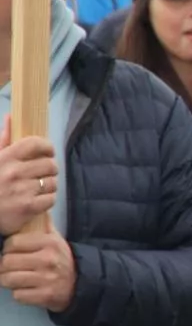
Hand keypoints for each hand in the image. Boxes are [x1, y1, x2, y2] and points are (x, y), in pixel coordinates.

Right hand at [0, 116, 58, 235]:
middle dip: (50, 168)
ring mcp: (22, 191)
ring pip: (53, 182)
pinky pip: (51, 199)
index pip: (36, 144)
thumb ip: (3, 140)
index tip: (48, 152)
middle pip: (50, 164)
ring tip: (39, 187)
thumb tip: (11, 116)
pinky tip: (38, 199)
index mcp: (5, 158)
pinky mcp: (27, 208)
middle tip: (43, 173)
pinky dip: (48, 200)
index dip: (47, 147)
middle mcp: (15, 172)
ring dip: (49, 185)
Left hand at [0, 229, 76, 312]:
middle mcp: (48, 260)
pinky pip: (17, 295)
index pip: (12, 243)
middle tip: (11, 268)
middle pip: (6, 262)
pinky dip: (19, 294)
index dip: (8, 249)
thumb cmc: (61, 259)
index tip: (14, 253)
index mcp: (49, 243)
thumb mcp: (56, 239)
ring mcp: (46, 279)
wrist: (81, 283)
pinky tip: (27, 290)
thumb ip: (43, 224)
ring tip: (16, 279)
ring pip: (8, 279)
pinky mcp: (45, 296)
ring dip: (9, 281)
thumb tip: (37, 207)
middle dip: (5, 267)